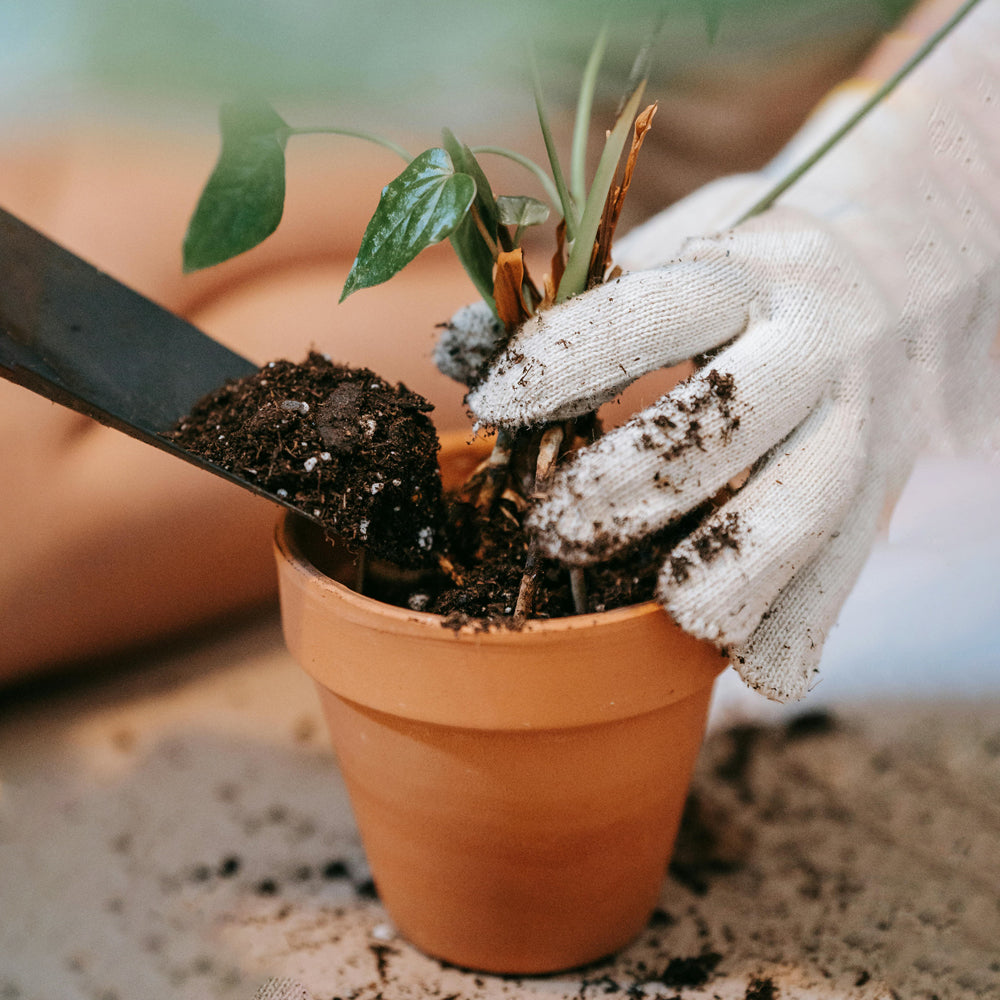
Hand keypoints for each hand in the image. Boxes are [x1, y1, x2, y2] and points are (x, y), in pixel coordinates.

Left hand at [465, 2, 999, 700]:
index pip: (648, 317)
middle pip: (726, 423)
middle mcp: (814, 345)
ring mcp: (862, 421)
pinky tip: (750, 668)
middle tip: (553, 533)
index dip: (562, 364)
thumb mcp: (684, 245)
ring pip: (805, 506)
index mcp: (747, 275)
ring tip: (665, 608)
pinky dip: (801, 626)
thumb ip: (580, 300)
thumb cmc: (764, 269)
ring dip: (728, 570)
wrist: (919, 263)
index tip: (492, 406)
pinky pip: (850, 567)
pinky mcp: (888, 485)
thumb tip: (457, 349)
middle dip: (632, 487)